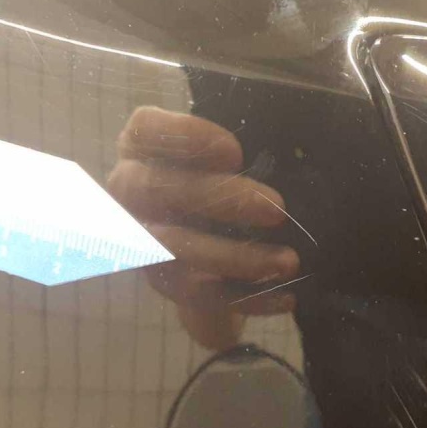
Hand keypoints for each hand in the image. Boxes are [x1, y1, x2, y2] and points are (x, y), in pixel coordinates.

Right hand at [107, 107, 299, 348]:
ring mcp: (138, 238)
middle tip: (276, 209)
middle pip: (156, 188)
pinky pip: (196, 295)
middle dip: (218, 199)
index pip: (146, 130)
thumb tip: (298, 152)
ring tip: (288, 262)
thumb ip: (250, 150)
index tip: (235, 153)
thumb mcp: (236, 161)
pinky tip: (285, 297)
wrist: (219, 242)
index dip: (184, 137)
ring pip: (174, 248)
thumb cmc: (230, 179)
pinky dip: (245, 297)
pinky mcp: (162, 280)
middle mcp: (128, 189)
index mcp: (142, 144)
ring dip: (235, 258)